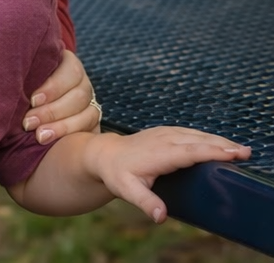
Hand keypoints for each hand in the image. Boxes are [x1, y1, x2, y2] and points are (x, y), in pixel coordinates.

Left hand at [23, 49, 98, 143]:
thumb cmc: (24, 79)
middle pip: (78, 96)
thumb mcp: (26, 71)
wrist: (31, 96)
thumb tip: (10, 82)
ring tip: (40, 136)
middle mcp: (82, 82)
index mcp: (69, 63)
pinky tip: (54, 143)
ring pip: (87, 115)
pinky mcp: (92, 123)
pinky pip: (90, 131)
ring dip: (61, 127)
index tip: (32, 100)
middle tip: (29, 123)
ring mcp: (90, 103)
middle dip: (52, 111)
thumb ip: (26, 73)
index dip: (53, 88)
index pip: (71, 72)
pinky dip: (72, 137)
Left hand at [86, 127, 250, 222]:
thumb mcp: (127, 190)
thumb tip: (160, 217)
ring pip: (195, 135)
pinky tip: (221, 143)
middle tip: (245, 152)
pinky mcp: (166, 132)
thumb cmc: (116, 174)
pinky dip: (208, 137)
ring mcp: (164, 133)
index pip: (189, 151)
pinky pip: (190, 133)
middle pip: (197, 141)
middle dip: (221, 145)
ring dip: (218, 140)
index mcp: (158, 153)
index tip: (231, 154)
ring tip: (240, 149)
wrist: (105, 154)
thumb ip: (145, 202)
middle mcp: (163, 140)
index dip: (211, 152)